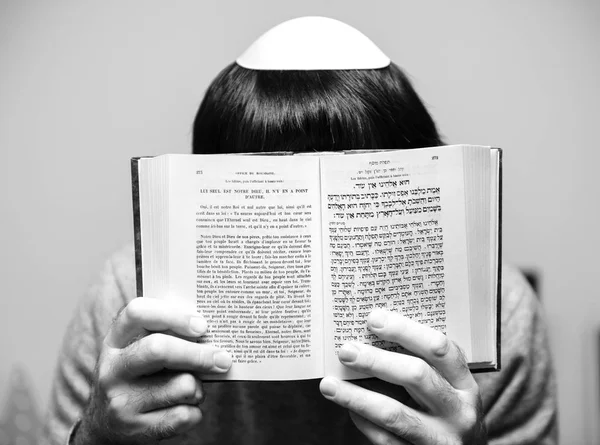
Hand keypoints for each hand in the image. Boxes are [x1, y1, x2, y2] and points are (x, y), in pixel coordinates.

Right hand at [75, 298, 231, 444]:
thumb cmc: (137, 376)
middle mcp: (113, 370)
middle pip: (159, 349)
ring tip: (192, 388)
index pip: (137, 312)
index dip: (173, 316)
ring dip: (198, 386)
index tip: (202, 326)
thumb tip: (211, 332)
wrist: (106, 425)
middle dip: (199, 354)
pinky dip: (195, 411)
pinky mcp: (136, 429)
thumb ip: (166, 334)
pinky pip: (184, 415)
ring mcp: (122, 401)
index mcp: (115, 340)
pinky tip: (184, 407)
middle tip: (223, 358)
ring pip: (182, 385)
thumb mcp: (138, 349)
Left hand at [319, 309, 486, 444]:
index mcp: (465, 384)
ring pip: (395, 413)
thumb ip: (422, 362)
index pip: (439, 348)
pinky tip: (347, 408)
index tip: (373, 319)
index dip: (405, 330)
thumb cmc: (447, 412)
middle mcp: (459, 411)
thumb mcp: (448, 387)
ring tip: (329, 384)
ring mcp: (441, 439)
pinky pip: (385, 440)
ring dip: (357, 396)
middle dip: (376, 360)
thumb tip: (371, 334)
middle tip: (346, 350)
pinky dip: (362, 421)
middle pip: (416, 376)